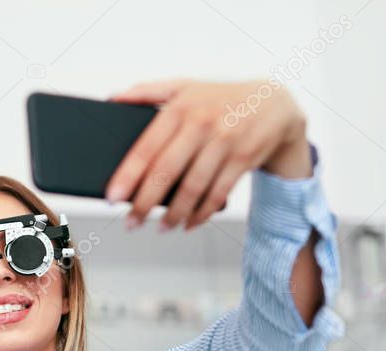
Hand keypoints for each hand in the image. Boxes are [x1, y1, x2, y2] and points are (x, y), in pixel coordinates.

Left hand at [105, 79, 310, 230]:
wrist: (273, 103)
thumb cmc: (219, 99)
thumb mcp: (184, 87)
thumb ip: (147, 91)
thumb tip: (112, 98)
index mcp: (180, 107)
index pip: (147, 146)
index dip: (128, 176)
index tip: (113, 198)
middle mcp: (202, 123)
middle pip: (166, 171)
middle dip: (145, 203)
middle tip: (131, 222)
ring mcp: (225, 142)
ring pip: (193, 188)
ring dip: (174, 214)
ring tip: (160, 228)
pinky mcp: (244, 159)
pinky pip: (218, 194)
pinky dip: (201, 214)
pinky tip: (188, 224)